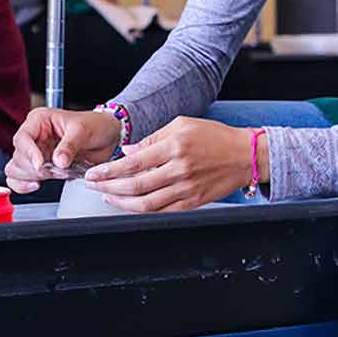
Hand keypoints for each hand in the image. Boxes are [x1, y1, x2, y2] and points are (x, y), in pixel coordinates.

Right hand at [4, 108, 120, 193]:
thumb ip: (69, 145)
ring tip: (53, 175)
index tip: (41, 165)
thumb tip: (58, 161)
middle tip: (54, 170)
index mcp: (40, 120)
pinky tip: (36, 185)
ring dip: (31, 176)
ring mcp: (35, 152)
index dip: (29, 153)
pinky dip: (24, 185)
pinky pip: (19, 178)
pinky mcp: (39, 167)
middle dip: (35, 168)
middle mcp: (34, 136)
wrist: (108, 137)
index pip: (23, 137)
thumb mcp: (84, 130)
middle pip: (18, 156)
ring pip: (15, 168)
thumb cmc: (95, 125)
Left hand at [82, 116, 265, 212]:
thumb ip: (152, 139)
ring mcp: (186, 189)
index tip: (94, 173)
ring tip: (107, 197)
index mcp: (174, 147)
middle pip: (134, 186)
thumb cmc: (215, 136)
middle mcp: (179, 170)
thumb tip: (128, 152)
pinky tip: (130, 206)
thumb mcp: (182, 125)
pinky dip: (142, 211)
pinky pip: (161, 212)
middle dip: (108, 188)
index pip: (132, 163)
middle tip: (92, 186)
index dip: (108, 171)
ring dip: (121, 203)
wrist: (245, 155)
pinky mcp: (193, 203)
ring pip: (145, 204)